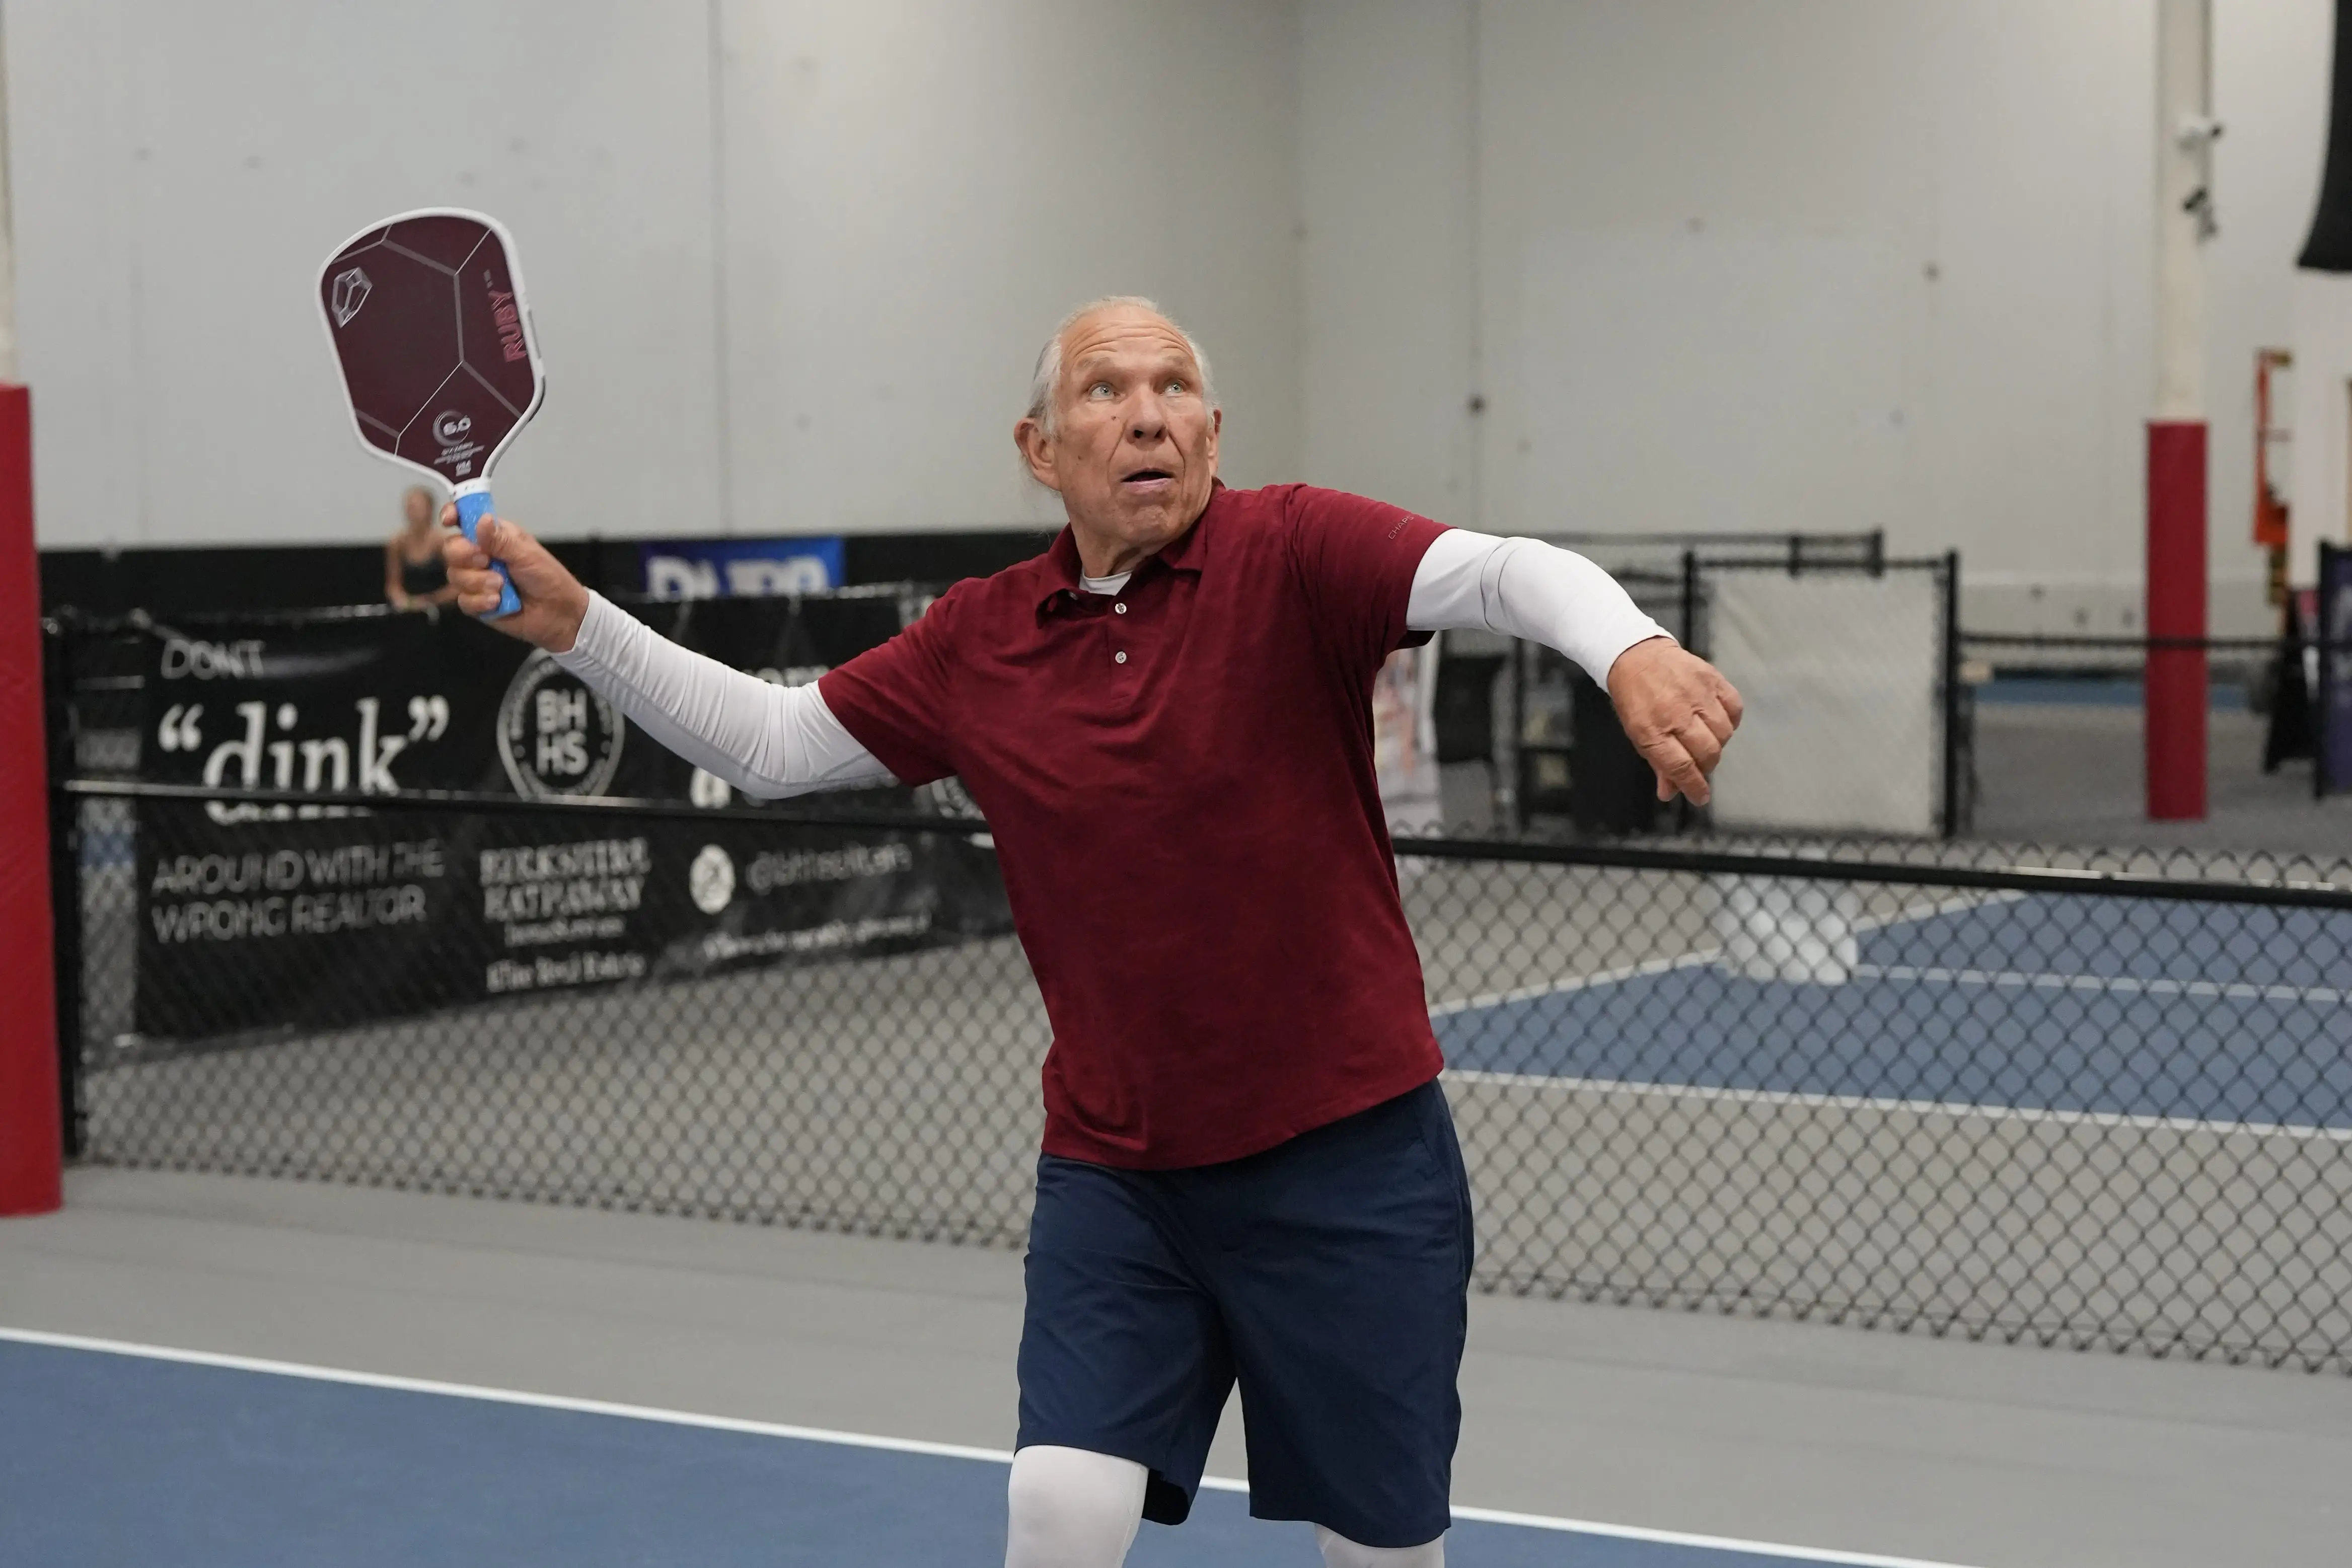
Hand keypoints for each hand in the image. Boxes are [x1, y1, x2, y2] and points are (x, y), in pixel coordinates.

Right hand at [441, 503, 591, 650]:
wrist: (559, 613)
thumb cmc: (549, 578)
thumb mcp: (527, 554)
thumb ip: (501, 540)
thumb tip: (482, 519)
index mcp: (494, 536)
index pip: (463, 519)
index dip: (452, 515)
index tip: (449, 520)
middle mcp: (482, 555)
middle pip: (451, 548)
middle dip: (465, 554)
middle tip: (486, 560)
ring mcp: (477, 580)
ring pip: (455, 575)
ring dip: (478, 581)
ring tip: (503, 586)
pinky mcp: (477, 603)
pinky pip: (463, 600)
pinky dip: (480, 601)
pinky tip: (498, 602)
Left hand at [1606, 637, 1742, 806]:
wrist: (1638, 656)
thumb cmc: (1636, 698)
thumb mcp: (1637, 734)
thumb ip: (1658, 764)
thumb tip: (1671, 793)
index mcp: (1652, 730)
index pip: (1680, 767)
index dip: (1694, 787)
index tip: (1700, 796)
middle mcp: (1676, 713)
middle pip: (1707, 752)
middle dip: (1707, 766)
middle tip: (1700, 764)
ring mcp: (1696, 694)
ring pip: (1724, 733)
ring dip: (1718, 744)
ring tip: (1705, 740)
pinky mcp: (1712, 678)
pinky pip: (1734, 708)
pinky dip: (1730, 720)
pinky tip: (1718, 721)